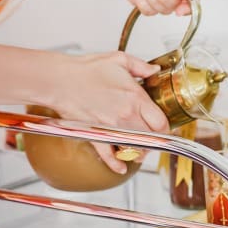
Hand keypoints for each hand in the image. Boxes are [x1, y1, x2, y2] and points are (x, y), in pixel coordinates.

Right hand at [48, 51, 168, 172]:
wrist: (60, 80)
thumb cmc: (86, 70)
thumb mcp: (119, 60)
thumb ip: (142, 66)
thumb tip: (155, 71)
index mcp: (135, 98)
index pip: (162, 122)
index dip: (167, 127)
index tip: (165, 126)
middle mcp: (126, 116)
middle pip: (151, 138)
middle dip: (155, 139)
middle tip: (154, 137)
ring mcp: (111, 128)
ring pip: (134, 149)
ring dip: (140, 151)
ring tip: (140, 148)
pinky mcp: (96, 135)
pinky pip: (108, 156)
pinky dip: (116, 164)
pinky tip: (121, 168)